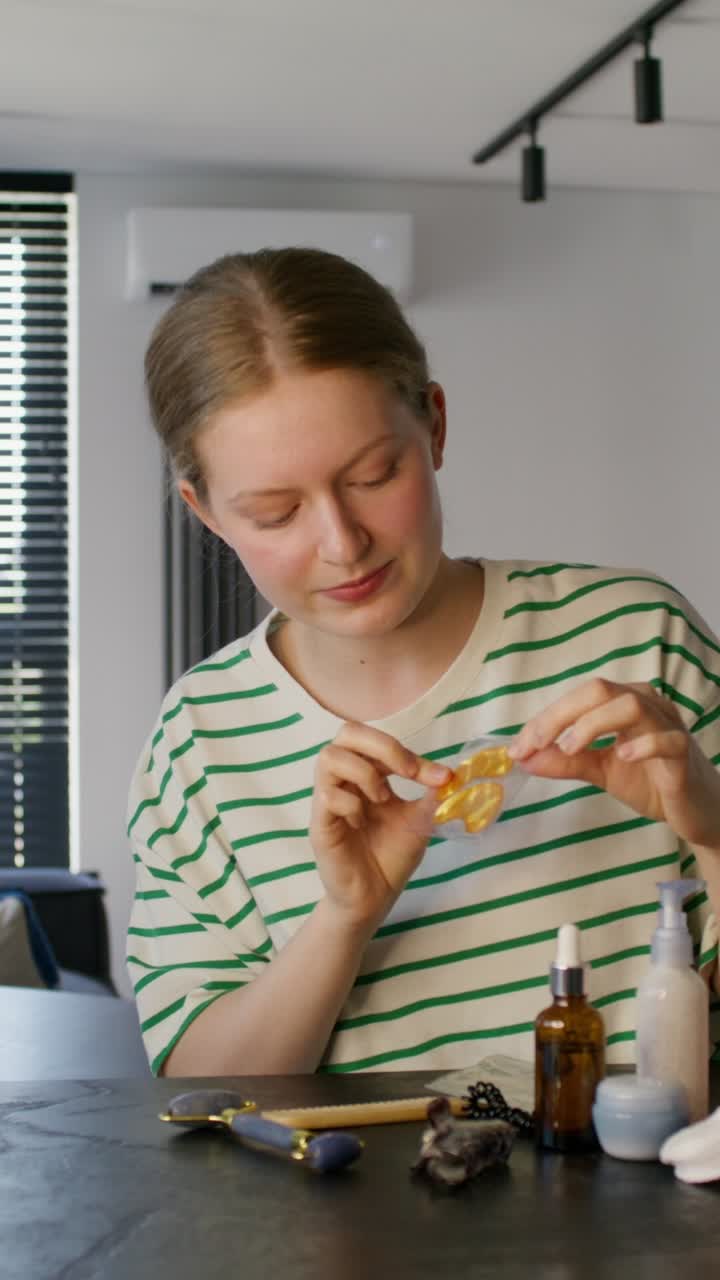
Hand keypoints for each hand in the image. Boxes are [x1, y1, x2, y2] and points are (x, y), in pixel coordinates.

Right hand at [310, 722, 450, 932]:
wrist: (374, 898)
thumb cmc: (390, 857)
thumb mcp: (418, 820)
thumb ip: (430, 794)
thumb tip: (451, 772)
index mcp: (366, 775)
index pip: (378, 742)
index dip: (407, 752)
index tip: (438, 776)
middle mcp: (344, 781)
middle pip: (346, 733)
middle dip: (382, 745)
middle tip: (406, 772)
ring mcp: (327, 801)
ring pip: (329, 757)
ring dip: (363, 773)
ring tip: (382, 799)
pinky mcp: (319, 825)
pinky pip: (327, 796)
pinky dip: (351, 804)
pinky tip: (361, 823)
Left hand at [509, 678, 719, 851]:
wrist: (696, 811)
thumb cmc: (650, 781)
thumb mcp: (600, 771)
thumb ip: (566, 762)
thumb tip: (524, 757)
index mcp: (623, 702)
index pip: (579, 696)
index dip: (546, 717)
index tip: (518, 745)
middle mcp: (647, 705)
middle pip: (600, 691)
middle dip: (560, 715)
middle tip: (533, 743)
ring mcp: (668, 727)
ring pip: (632, 705)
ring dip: (594, 723)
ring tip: (570, 748)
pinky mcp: (684, 755)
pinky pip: (668, 739)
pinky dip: (643, 744)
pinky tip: (621, 756)